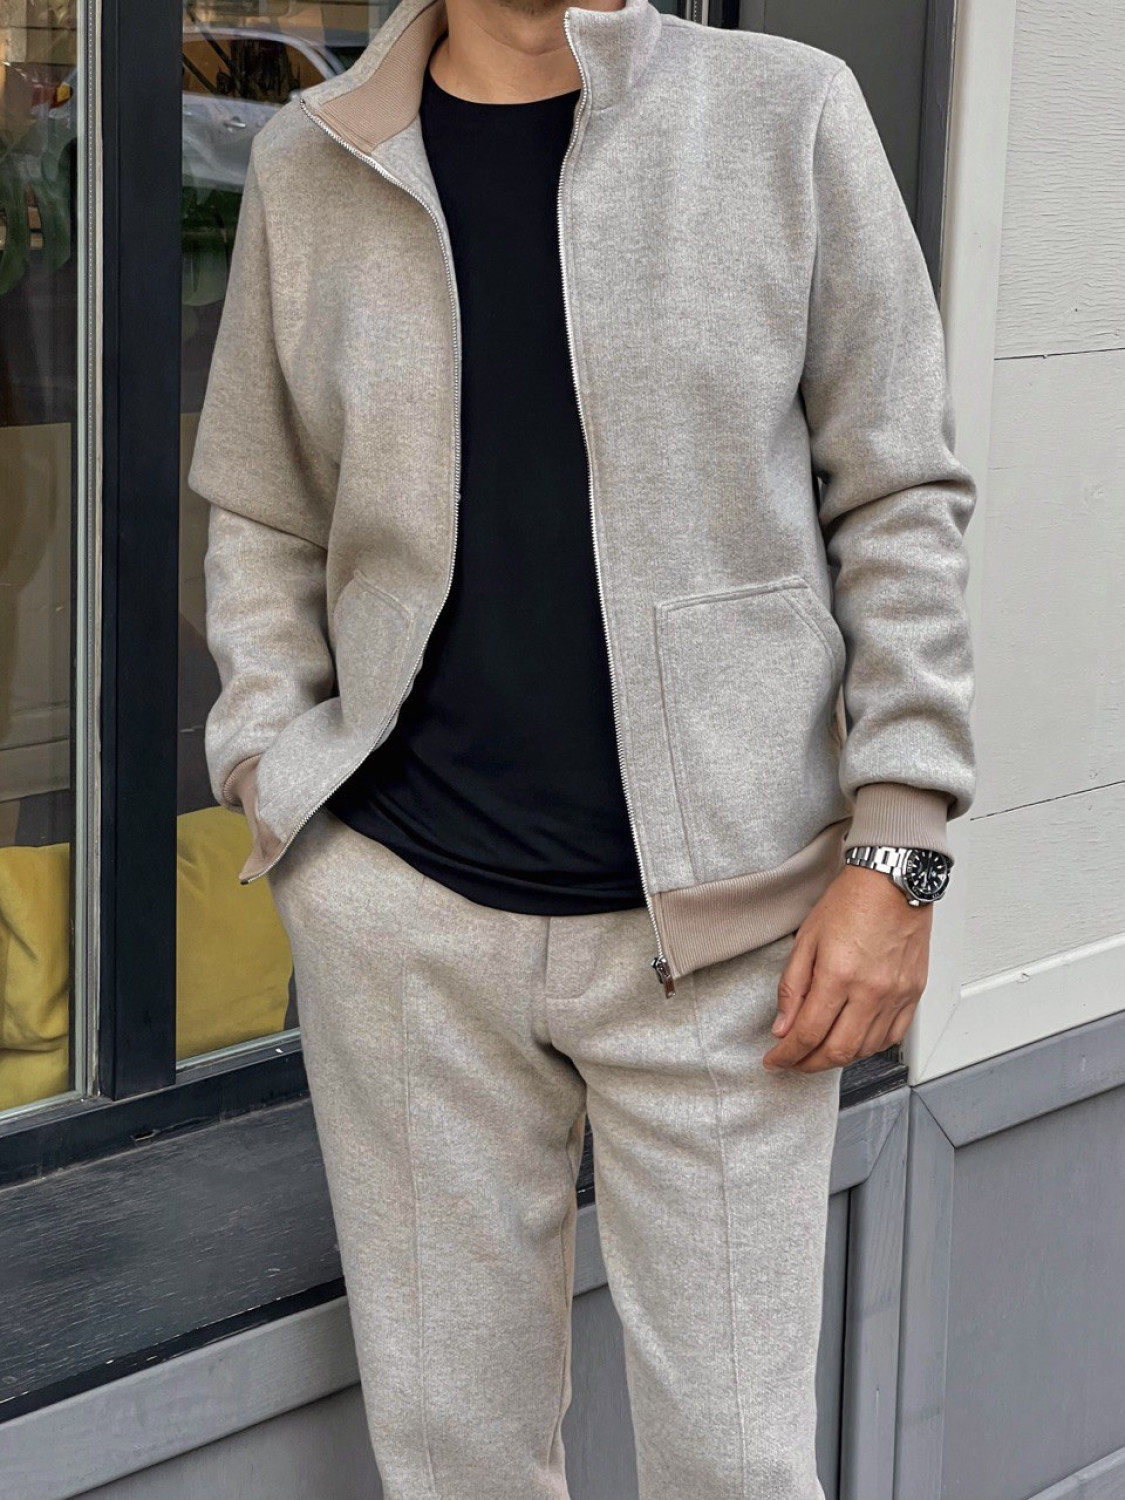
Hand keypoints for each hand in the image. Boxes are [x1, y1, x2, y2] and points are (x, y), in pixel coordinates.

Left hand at [762, 864, 931, 1072]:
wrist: (893, 880)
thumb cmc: (851, 901)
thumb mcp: (806, 939)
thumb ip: (792, 988)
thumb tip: (783, 1027)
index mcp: (839, 975)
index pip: (808, 1034)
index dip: (787, 1055)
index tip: (774, 1060)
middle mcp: (872, 991)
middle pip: (838, 1051)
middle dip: (808, 1065)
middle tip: (792, 1062)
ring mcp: (897, 995)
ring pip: (866, 1050)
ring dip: (838, 1059)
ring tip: (818, 1052)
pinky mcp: (913, 994)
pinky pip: (892, 1037)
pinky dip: (869, 1048)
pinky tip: (853, 1041)